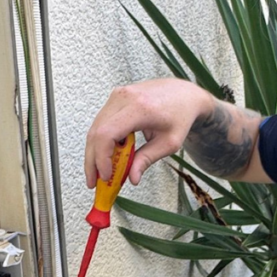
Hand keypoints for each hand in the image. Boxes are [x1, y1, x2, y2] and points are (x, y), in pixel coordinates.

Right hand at [86, 78, 213, 186]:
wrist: (184, 94)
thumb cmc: (180, 116)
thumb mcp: (168, 143)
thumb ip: (147, 160)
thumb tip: (132, 179)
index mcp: (140, 108)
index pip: (107, 134)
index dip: (102, 158)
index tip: (106, 176)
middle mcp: (124, 98)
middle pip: (96, 132)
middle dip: (92, 161)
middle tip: (94, 181)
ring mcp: (118, 95)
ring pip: (95, 128)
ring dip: (93, 153)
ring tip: (98, 173)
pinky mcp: (115, 98)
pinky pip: (101, 123)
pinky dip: (100, 142)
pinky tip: (105, 158)